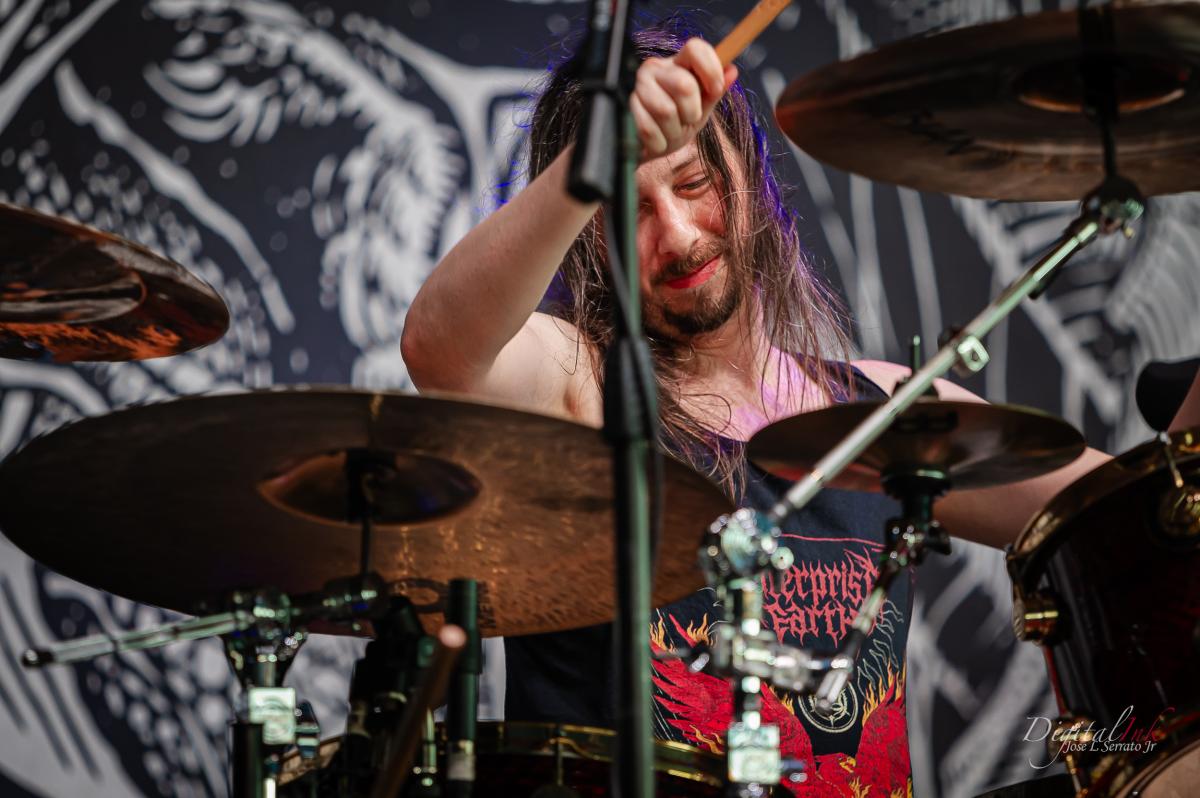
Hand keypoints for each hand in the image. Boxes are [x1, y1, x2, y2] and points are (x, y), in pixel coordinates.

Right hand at [630, 38, 737, 160]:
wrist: (650, 147)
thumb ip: (715, 91)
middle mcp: (655, 68)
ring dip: (674, 131)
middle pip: (684, 85)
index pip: (695, 48)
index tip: (715, 90)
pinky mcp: (626, 107)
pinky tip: (657, 140)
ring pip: (667, 111)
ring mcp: (639, 86)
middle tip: (687, 120)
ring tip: (670, 132)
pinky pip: (649, 129)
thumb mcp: (701, 109)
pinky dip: (659, 143)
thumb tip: (732, 70)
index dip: (710, 68)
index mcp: (677, 63)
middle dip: (692, 112)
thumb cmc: (677, 124)